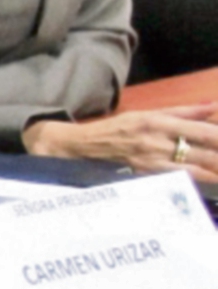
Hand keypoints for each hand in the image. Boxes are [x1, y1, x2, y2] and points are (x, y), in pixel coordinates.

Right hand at [24, 103, 217, 181]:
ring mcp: (152, 163)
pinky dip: (199, 182)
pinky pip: (180, 181)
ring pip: (196, 172)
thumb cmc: (119, 127)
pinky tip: (209, 182)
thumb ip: (183, 112)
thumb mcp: (148, 114)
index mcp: (157, 122)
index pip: (201, 131)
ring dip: (214, 173)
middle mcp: (156, 143)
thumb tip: (213, 106)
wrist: (84, 147)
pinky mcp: (148, 177)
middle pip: (203, 154)